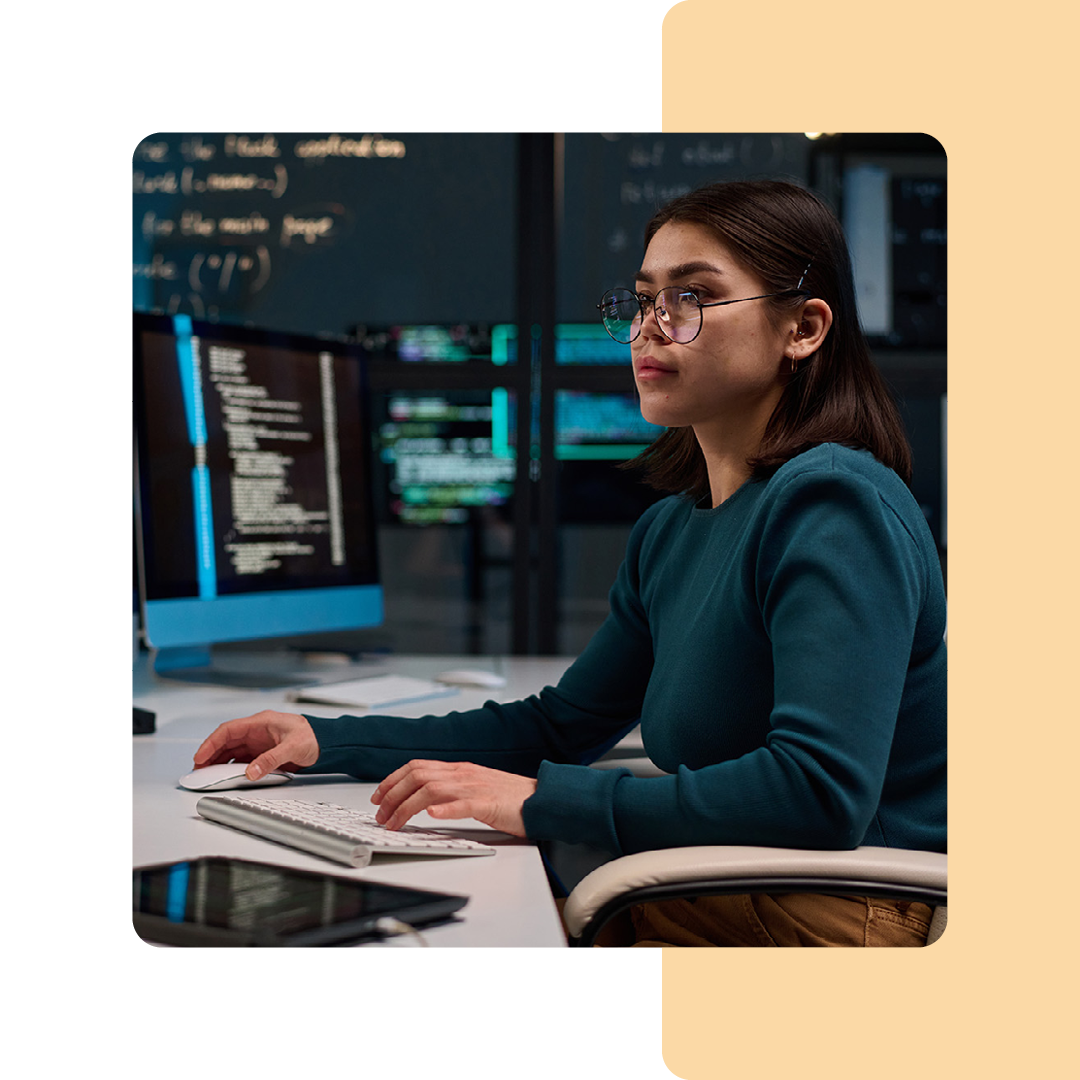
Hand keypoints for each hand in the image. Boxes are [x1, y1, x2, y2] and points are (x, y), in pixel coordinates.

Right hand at [193, 710, 319, 780]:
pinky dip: (232, 767)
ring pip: (232, 751)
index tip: (200, 757)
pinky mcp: (263, 753)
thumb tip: (251, 772)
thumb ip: (272, 759)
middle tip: (198, 771)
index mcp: (262, 722)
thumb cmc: (314, 737)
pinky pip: (242, 759)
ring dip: (219, 762)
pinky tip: (226, 776)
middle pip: (227, 741)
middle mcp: (258, 731)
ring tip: (208, 775)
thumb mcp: (293, 748)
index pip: (229, 730)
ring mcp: (259, 742)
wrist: (327, 743)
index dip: (211, 743)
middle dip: (210, 755)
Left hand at [371, 760, 537, 837]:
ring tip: (394, 823)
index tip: (378, 796)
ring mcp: (475, 787)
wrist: (540, 799)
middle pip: (418, 776)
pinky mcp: (489, 804)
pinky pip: (464, 804)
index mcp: (458, 770)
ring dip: (407, 807)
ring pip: (432, 790)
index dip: (392, 780)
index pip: (416, 767)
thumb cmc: (509, 798)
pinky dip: (445, 809)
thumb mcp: (473, 787)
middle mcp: (463, 774)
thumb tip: (423, 801)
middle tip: (380, 815)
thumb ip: (451, 789)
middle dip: (392, 795)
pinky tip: (433, 816)